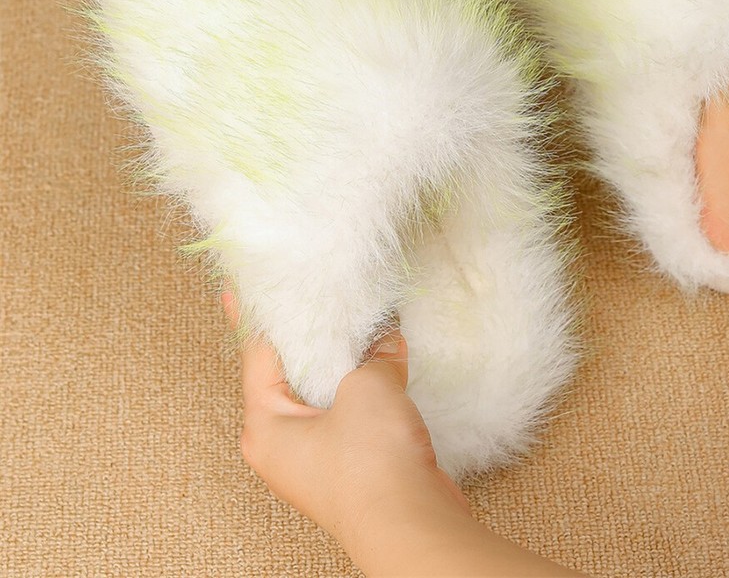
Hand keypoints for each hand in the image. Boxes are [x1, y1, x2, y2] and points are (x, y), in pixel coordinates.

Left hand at [224, 293, 589, 576]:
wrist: (411, 523)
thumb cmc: (370, 464)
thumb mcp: (368, 386)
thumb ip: (374, 353)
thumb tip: (387, 339)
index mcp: (265, 425)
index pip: (257, 352)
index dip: (254, 312)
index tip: (240, 282)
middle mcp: (283, 443)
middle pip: (288, 371)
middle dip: (306, 334)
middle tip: (307, 291)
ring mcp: (317, 456)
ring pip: (323, 391)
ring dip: (342, 358)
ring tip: (353, 318)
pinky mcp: (350, 464)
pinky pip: (348, 410)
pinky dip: (363, 383)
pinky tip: (384, 356)